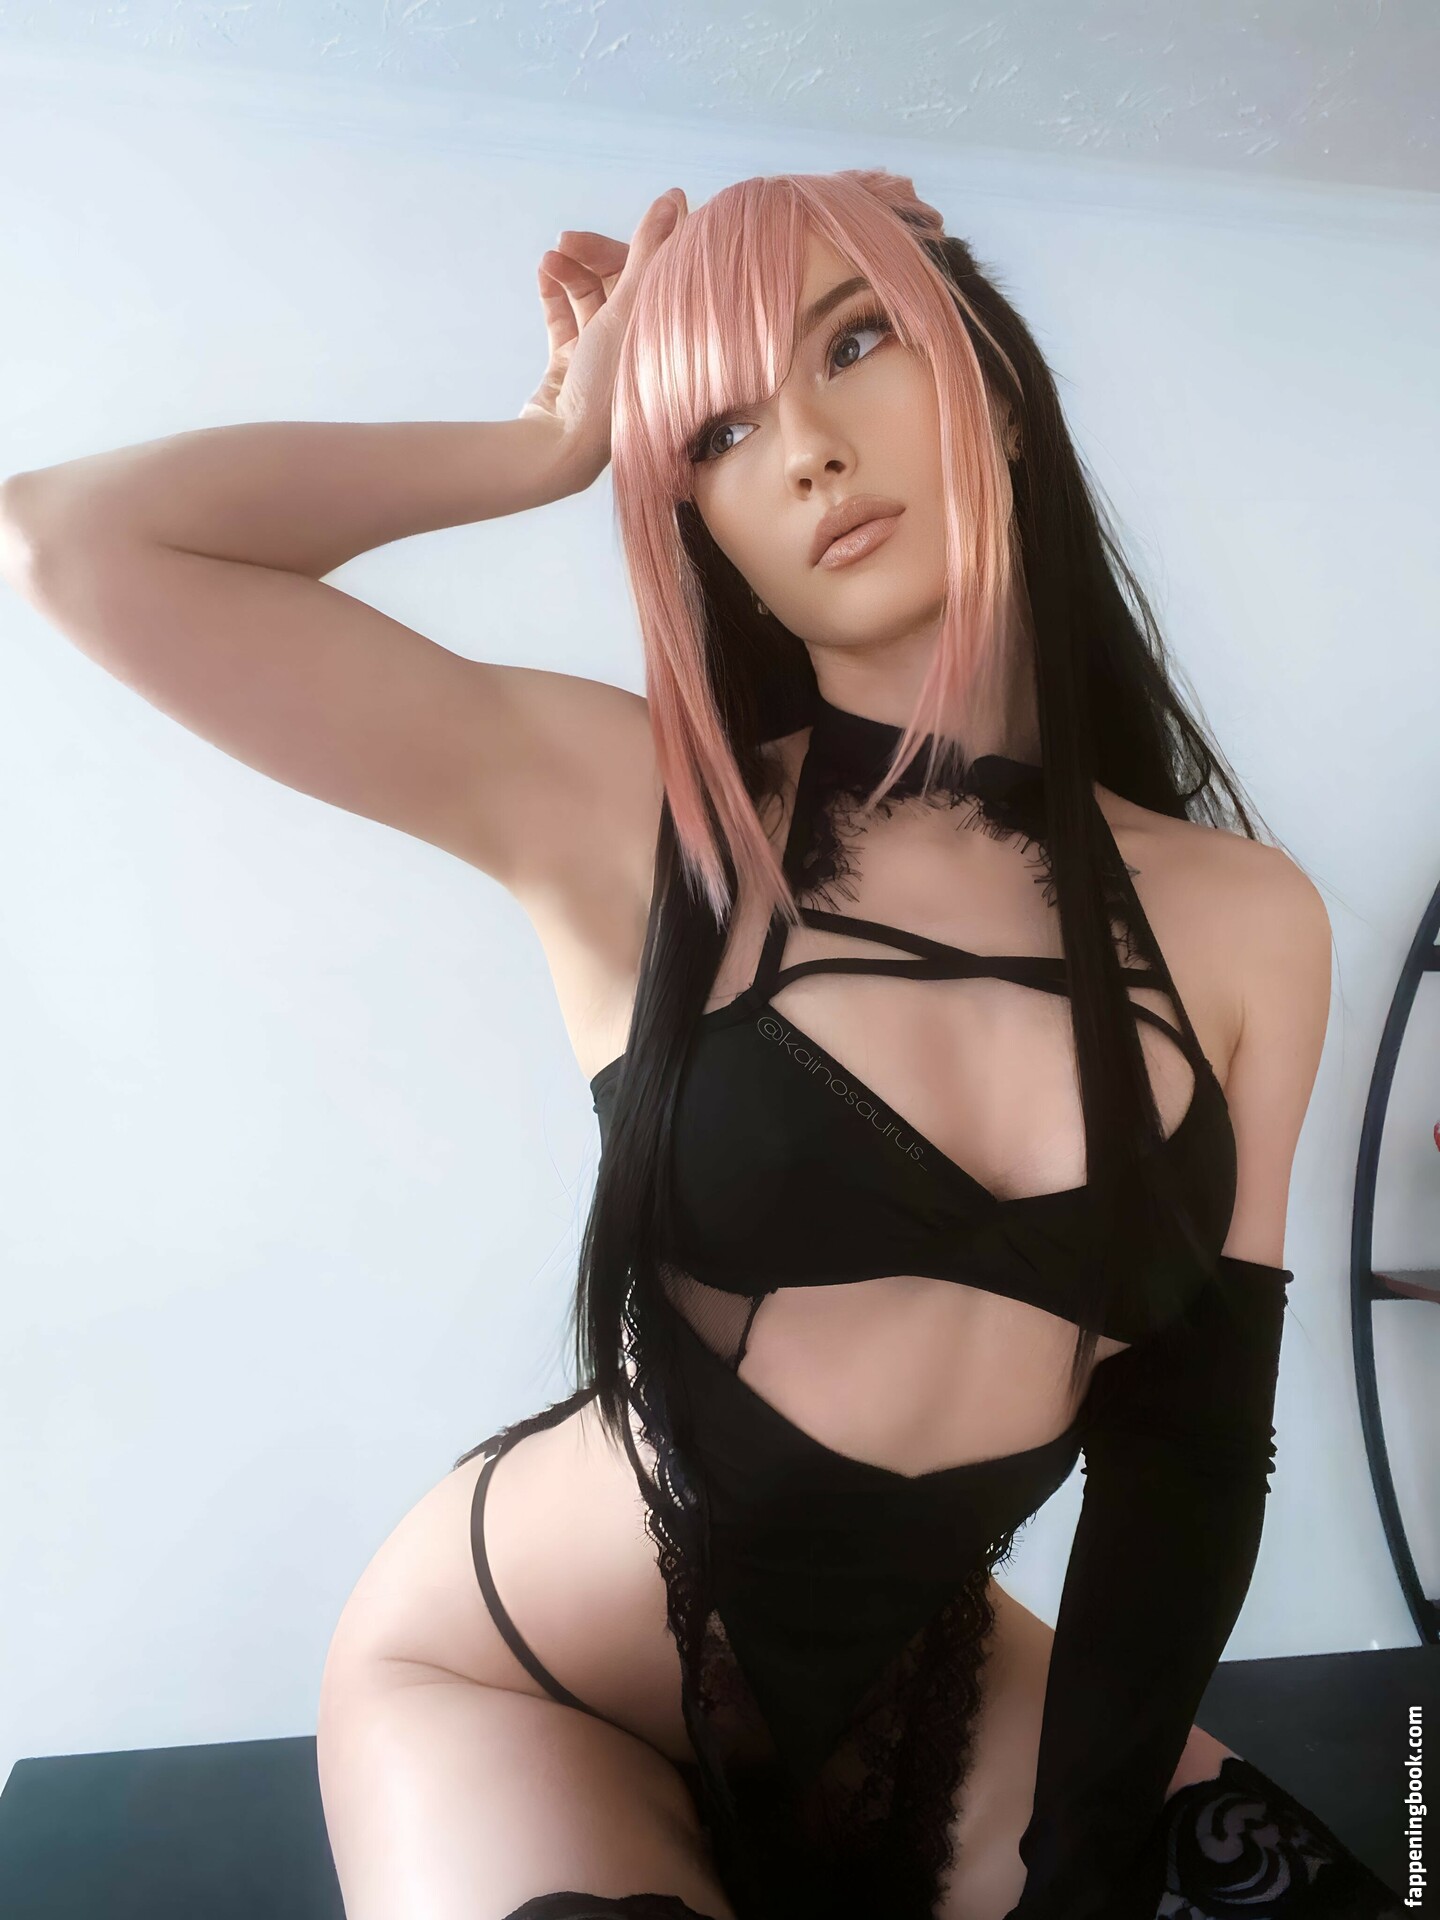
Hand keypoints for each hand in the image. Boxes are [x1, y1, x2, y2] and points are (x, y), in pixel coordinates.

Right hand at [521, 188, 688, 490]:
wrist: (561, 447)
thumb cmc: (608, 385)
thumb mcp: (632, 309)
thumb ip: (651, 251)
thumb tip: (675, 196)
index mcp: (668, 335)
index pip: (662, 274)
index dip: (643, 242)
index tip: (626, 220)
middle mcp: (642, 345)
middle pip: (623, 282)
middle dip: (593, 256)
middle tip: (565, 241)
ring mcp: (606, 357)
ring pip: (591, 297)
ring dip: (570, 272)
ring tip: (549, 262)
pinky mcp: (573, 366)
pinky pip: (566, 318)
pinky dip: (556, 294)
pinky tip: (543, 274)